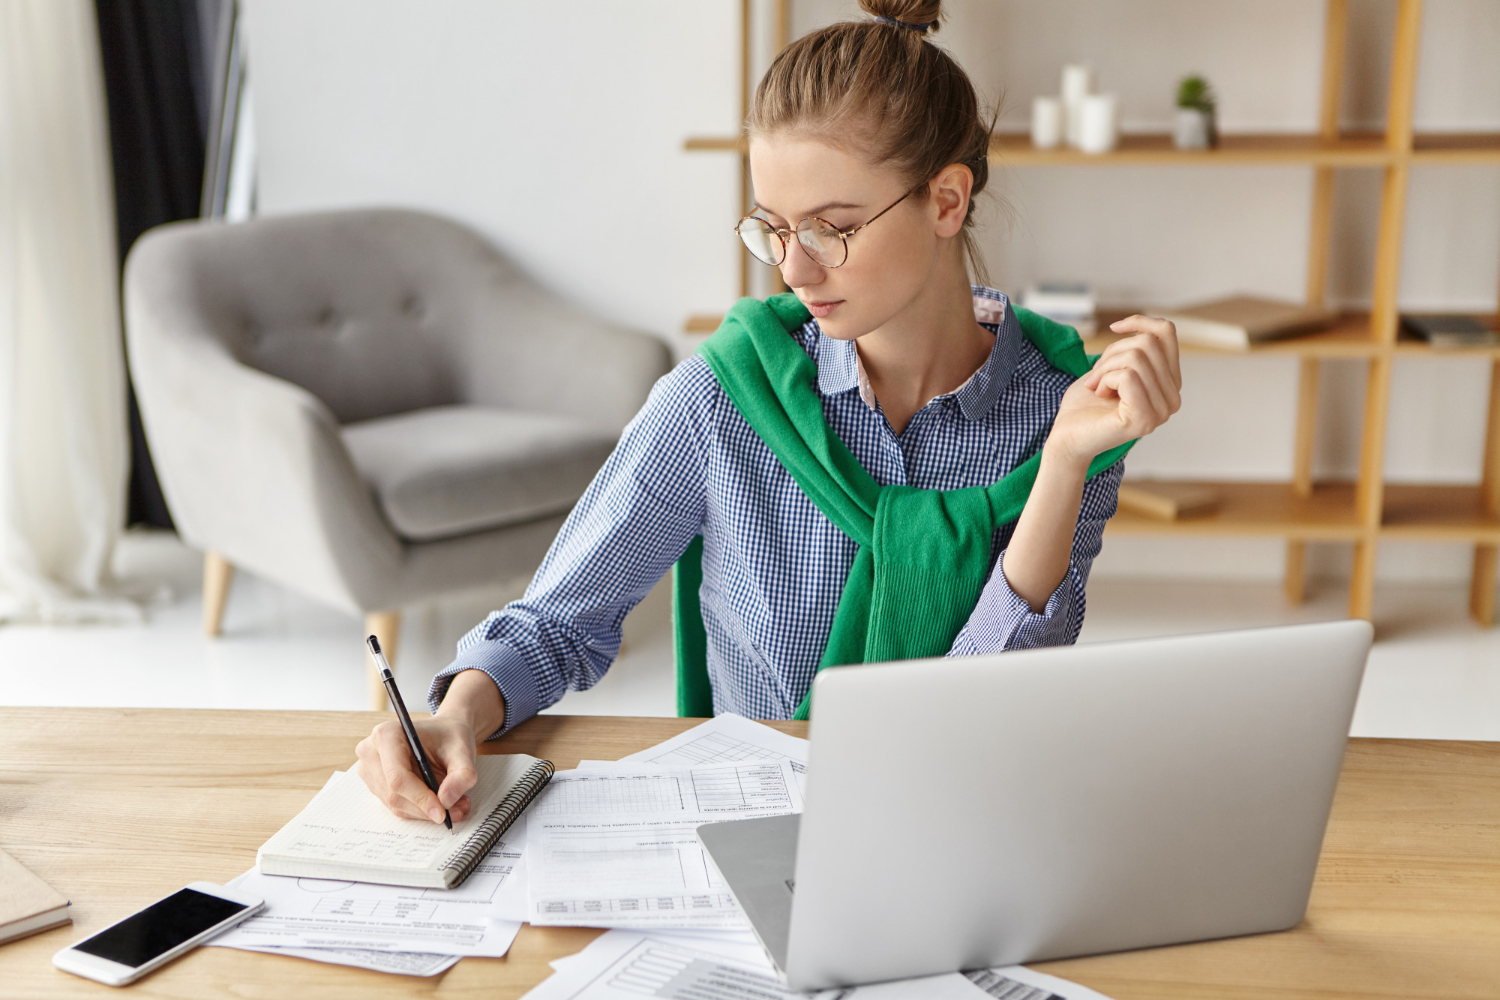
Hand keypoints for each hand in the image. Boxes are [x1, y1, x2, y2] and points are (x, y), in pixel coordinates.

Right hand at [355, 714, 478, 823]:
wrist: (444, 734)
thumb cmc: (450, 737)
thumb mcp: (465, 751)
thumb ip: (462, 775)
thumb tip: (446, 801)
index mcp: (387, 735)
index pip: (397, 777)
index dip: (420, 798)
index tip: (442, 813)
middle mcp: (371, 752)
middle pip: (394, 794)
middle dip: (426, 808)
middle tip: (456, 812)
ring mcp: (370, 770)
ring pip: (396, 804)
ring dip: (426, 812)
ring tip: (456, 806)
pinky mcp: (376, 785)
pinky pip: (397, 806)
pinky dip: (421, 810)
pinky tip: (441, 803)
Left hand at [1047, 314, 1181, 464]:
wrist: (1067, 437)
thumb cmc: (1086, 403)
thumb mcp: (1113, 366)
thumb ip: (1136, 349)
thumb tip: (1147, 326)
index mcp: (1170, 384)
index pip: (1167, 332)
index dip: (1139, 321)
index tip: (1114, 328)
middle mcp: (1173, 399)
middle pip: (1148, 343)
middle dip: (1113, 352)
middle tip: (1096, 375)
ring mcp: (1161, 412)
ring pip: (1137, 358)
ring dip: (1105, 368)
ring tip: (1097, 387)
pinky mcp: (1144, 420)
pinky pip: (1128, 376)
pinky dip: (1105, 380)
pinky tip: (1100, 396)